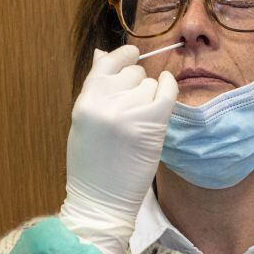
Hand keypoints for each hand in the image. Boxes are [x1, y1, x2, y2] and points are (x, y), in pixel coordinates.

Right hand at [58, 45, 178, 253]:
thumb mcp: (84, 122)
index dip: (122, 56)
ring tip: (140, 121)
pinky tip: (167, 89)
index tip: (133, 54)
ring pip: (149, 84)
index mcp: (85, 101)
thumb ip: (95, 88)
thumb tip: (101, 52)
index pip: (106, 63)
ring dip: (150, 96)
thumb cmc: (91, 165)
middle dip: (136, 84)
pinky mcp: (151, 124)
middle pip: (132, 73)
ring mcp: (129, 113)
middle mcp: (105, 103)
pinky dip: (169, 87)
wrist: (101, 201)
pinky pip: (166, 91)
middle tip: (133, 109)